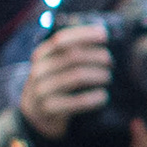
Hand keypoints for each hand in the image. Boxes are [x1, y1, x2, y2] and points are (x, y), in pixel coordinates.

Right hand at [19, 25, 114, 140]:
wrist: (36, 113)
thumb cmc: (55, 82)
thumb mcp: (55, 64)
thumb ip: (72, 49)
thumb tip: (102, 32)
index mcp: (41, 54)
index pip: (61, 39)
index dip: (84, 35)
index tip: (104, 35)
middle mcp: (39, 70)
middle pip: (73, 57)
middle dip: (97, 56)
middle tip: (110, 61)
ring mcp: (42, 90)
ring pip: (78, 76)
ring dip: (99, 75)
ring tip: (107, 77)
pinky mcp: (50, 109)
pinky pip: (78, 101)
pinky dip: (95, 97)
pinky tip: (103, 96)